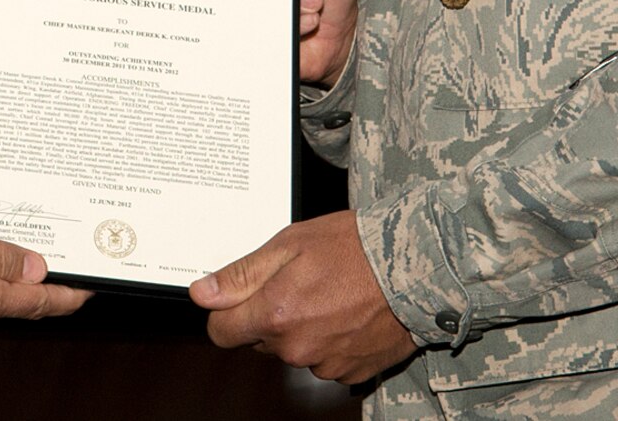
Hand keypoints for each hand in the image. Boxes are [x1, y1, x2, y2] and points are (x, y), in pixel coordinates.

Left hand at [190, 210, 414, 383]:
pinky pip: (325, 360)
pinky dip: (331, 341)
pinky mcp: (351, 373)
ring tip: (331, 294)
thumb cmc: (355, 247)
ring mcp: (325, 364)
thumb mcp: (289, 244)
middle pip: (259, 341)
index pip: (222, 333)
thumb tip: (203, 294)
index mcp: (275, 314)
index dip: (228, 312)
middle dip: (270, 315)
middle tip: (300, 282)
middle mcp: (296, 347)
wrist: (414, 266)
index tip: (242, 297)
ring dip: (303, 328)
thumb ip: (241, 274)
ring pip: (294, 350)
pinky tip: (347, 313)